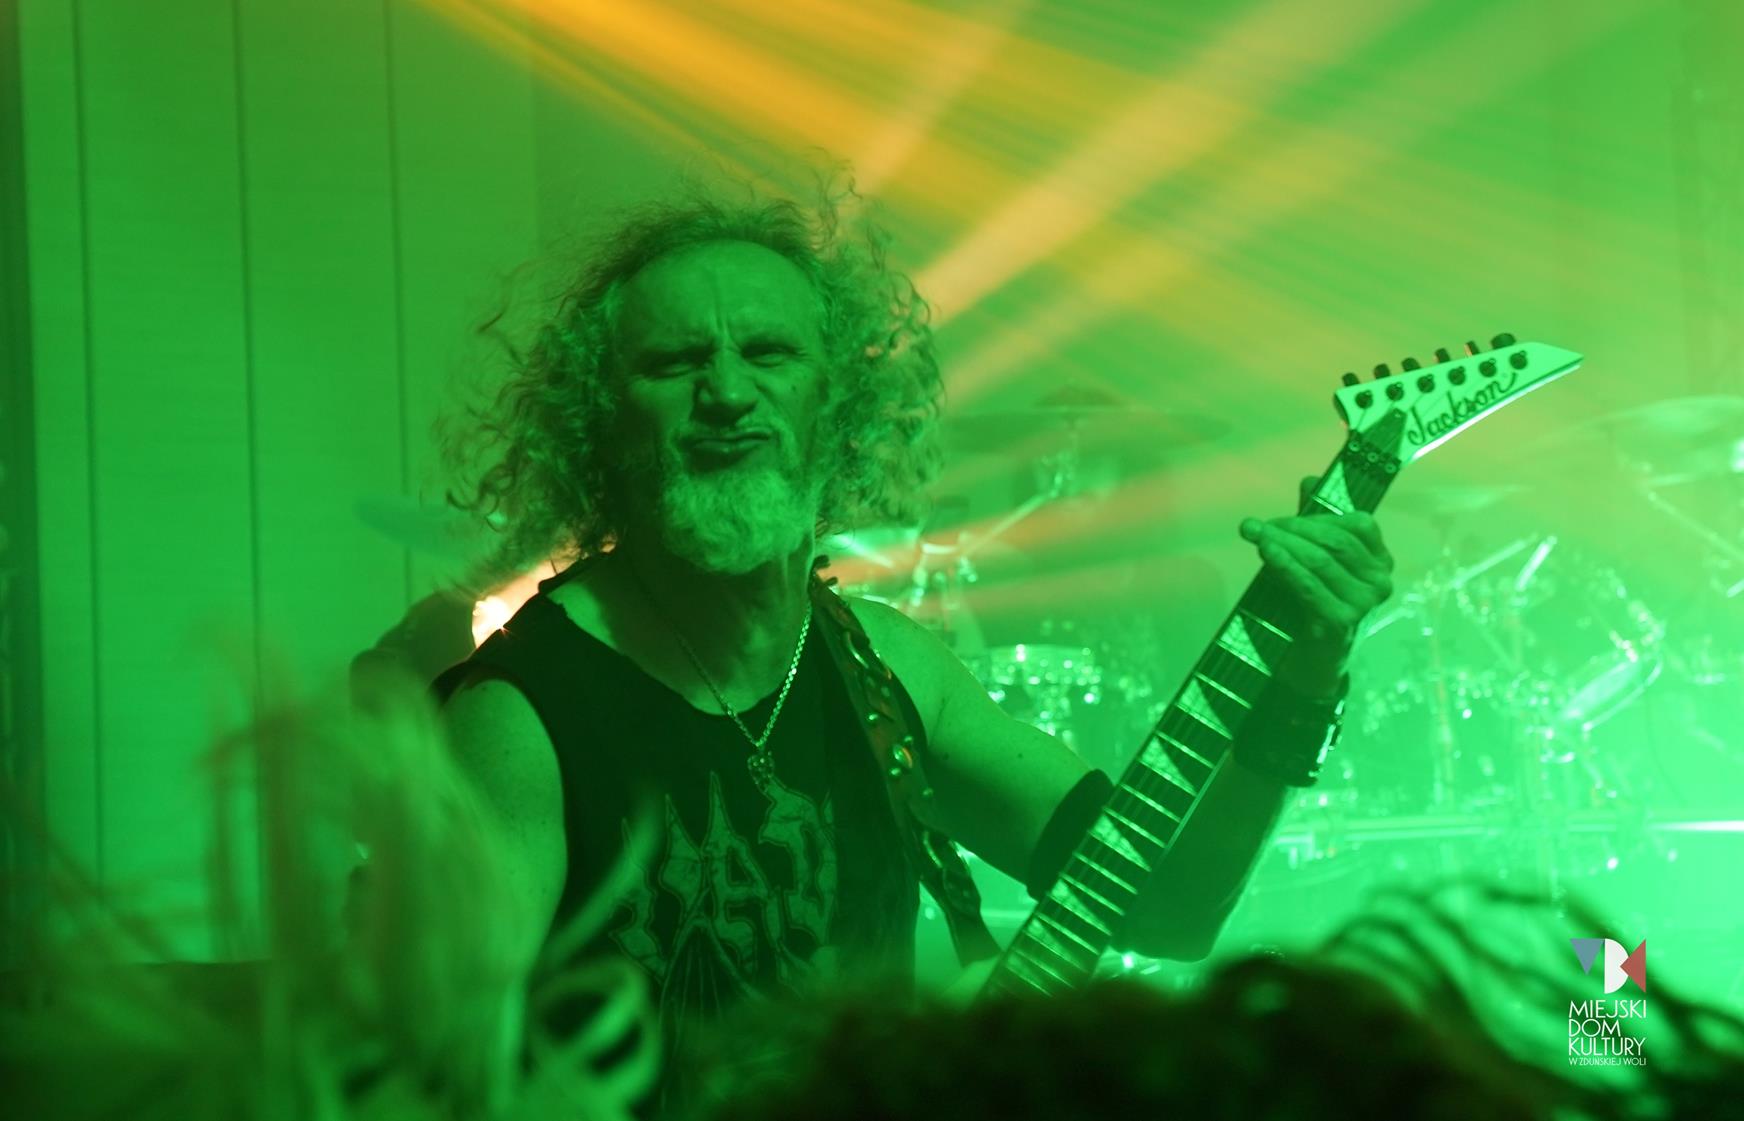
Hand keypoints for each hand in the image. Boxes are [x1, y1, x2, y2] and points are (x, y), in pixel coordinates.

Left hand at [1238, 476, 1393, 696]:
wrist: (1309, 663)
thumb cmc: (1311, 606)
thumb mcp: (1314, 562)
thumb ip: (1314, 523)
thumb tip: (1309, 481)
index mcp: (1380, 562)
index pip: (1359, 524)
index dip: (1319, 515)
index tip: (1281, 518)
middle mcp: (1379, 582)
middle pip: (1336, 540)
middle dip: (1292, 527)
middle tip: (1255, 525)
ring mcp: (1363, 604)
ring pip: (1320, 560)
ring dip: (1282, 543)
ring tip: (1253, 533)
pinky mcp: (1340, 621)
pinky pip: (1308, 584)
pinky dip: (1284, 565)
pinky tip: (1266, 553)